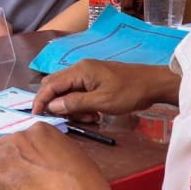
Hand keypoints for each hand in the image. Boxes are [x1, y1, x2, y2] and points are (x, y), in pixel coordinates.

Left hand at [0, 123, 117, 189]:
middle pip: (5, 144)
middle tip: (1, 166)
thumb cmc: (84, 182)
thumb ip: (58, 153)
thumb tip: (53, 160)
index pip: (24, 137)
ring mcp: (6, 151)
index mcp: (43, 130)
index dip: (20, 150)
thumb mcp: (75, 157)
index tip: (20, 158)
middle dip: (2, 155)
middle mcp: (22, 136)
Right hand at [32, 59, 179, 121]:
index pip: (51, 84)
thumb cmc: (129, 92)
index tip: (36, 114)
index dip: (41, 100)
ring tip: (90, 119)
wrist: (154, 84)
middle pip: (56, 86)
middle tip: (69, 120)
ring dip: (73, 108)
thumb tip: (52, 106)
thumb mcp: (102, 102)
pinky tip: (95, 114)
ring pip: (68, 92)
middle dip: (58, 105)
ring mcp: (87, 74)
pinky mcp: (95, 80)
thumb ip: (75, 103)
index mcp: (79, 71)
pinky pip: (80, 93)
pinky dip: (82, 105)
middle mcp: (80, 69)